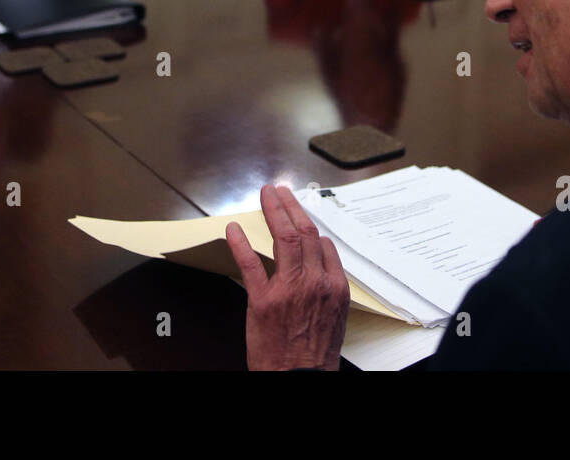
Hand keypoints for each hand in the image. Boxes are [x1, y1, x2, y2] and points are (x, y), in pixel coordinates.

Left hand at [226, 185, 349, 370]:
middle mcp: (314, 282)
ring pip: (284, 238)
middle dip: (292, 206)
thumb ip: (329, 289)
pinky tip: (234, 230)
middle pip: (305, 232)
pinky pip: (250, 264)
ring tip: (267, 196)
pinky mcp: (262, 301)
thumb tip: (321, 268)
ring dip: (274, 211)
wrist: (301, 378)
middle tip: (281, 191)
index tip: (301, 220)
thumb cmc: (316, 356)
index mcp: (334, 287)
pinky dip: (240, 243)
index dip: (311, 229)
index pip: (324, 246)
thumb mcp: (336, 319)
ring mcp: (288, 289)